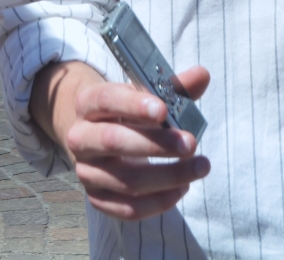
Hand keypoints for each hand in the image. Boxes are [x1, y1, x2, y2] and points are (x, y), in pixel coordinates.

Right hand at [63, 68, 211, 220]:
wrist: (94, 138)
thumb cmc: (126, 114)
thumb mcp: (143, 96)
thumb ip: (173, 88)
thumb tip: (203, 75)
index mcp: (87, 103)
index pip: (105, 100)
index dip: (133, 105)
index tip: (163, 110)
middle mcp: (80, 137)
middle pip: (114, 141)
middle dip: (156, 144)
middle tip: (191, 144)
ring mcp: (86, 171)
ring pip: (126, 180)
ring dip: (168, 176)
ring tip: (199, 167)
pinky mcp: (96, 198)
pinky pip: (127, 209)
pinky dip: (159, 201)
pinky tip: (182, 188)